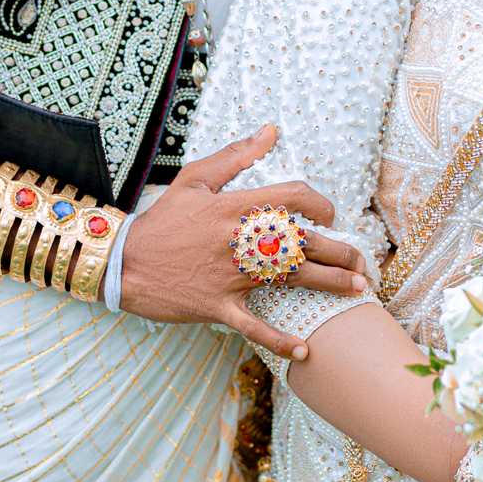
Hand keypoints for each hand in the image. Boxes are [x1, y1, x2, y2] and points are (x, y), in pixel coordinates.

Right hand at [117, 124, 367, 358]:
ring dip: (330, 285)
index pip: (293, 197)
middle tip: (360, 260)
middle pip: (303, 242)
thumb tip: (270, 131)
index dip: (321, 204)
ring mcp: (230, 275)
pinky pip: (254, 326)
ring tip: (357, 289)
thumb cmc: (161, 220)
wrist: (122, 262)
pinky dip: (279, 340)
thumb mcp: (195, 179)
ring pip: (291, 279)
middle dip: (339, 251)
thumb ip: (236, 155)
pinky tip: (304, 350)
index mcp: (235, 207)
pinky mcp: (219, 306)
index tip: (331, 215)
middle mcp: (240, 240)